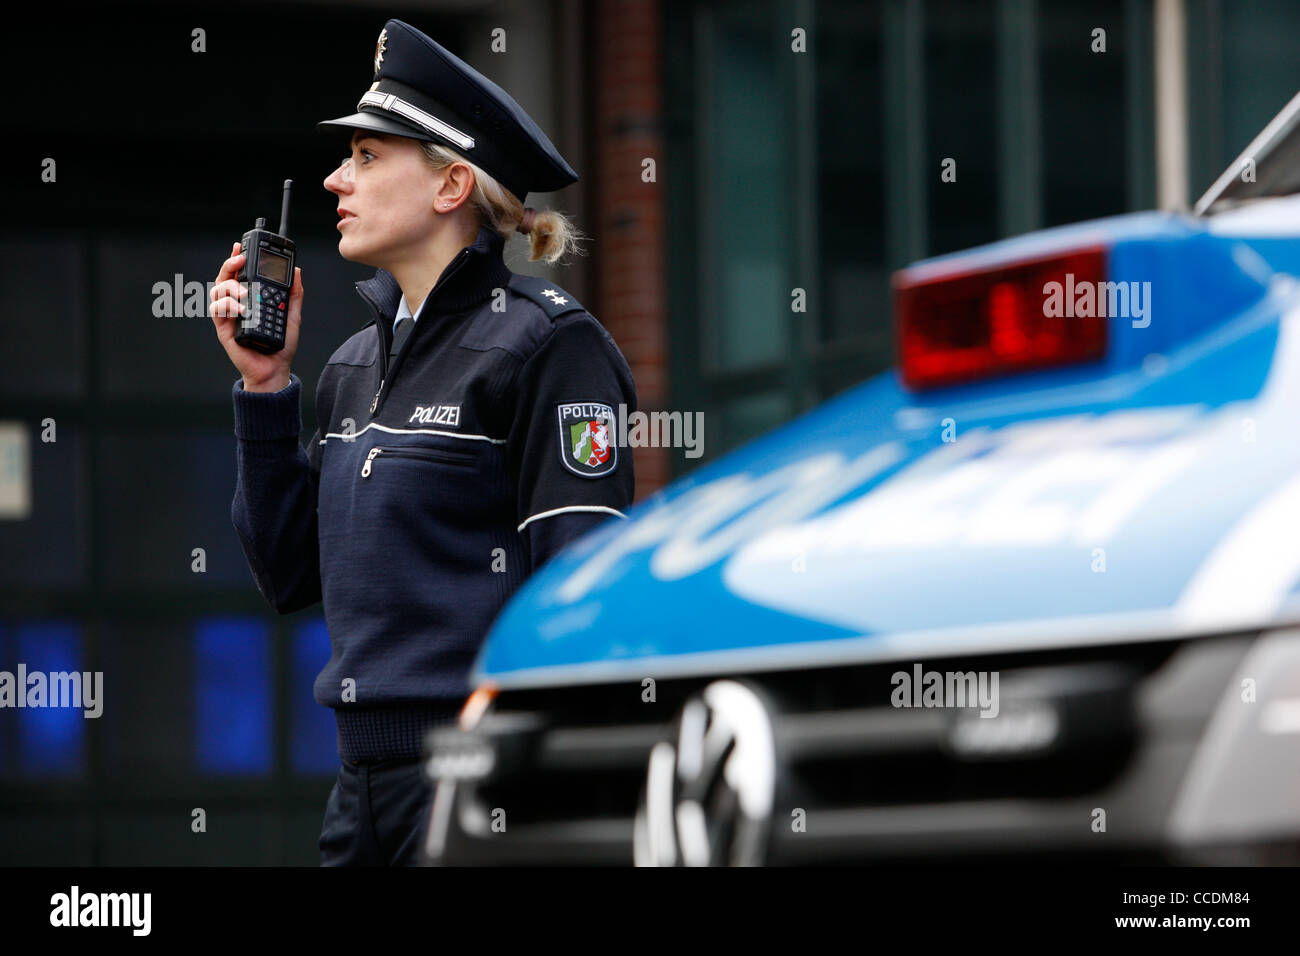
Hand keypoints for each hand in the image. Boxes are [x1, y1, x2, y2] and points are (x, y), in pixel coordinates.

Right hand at [209, 241, 303, 391]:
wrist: (275, 368)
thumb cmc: (281, 344)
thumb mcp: (292, 315)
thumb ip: (294, 294)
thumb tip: (297, 272)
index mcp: (250, 299)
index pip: (240, 274)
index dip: (237, 259)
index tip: (240, 247)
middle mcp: (236, 304)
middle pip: (224, 278)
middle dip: (229, 265)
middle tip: (240, 259)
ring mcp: (229, 316)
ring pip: (218, 291)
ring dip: (230, 286)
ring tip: (245, 293)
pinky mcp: (224, 329)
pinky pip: (217, 311)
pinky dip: (227, 305)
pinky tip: (239, 308)